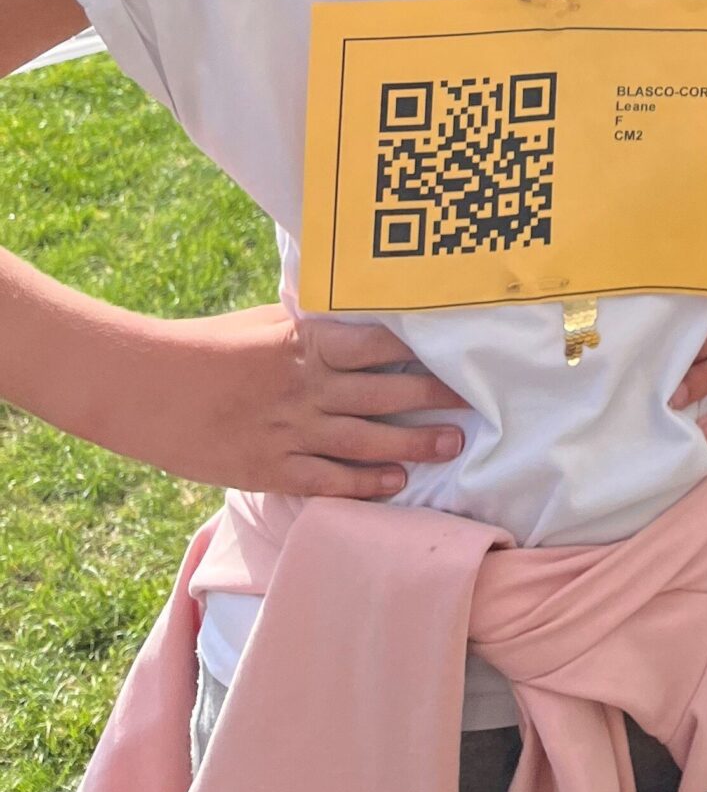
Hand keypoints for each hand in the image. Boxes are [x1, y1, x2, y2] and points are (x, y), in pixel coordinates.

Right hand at [125, 308, 467, 498]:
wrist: (147, 387)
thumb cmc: (208, 345)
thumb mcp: (266, 321)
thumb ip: (311, 322)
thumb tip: (349, 307)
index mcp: (308, 341)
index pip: (382, 343)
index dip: (424, 350)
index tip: (460, 352)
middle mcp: (308, 385)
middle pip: (386, 393)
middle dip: (434, 397)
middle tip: (474, 401)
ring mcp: (290, 429)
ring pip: (366, 440)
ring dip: (413, 443)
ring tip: (451, 444)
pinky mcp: (270, 468)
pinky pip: (327, 480)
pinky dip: (364, 484)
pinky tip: (394, 484)